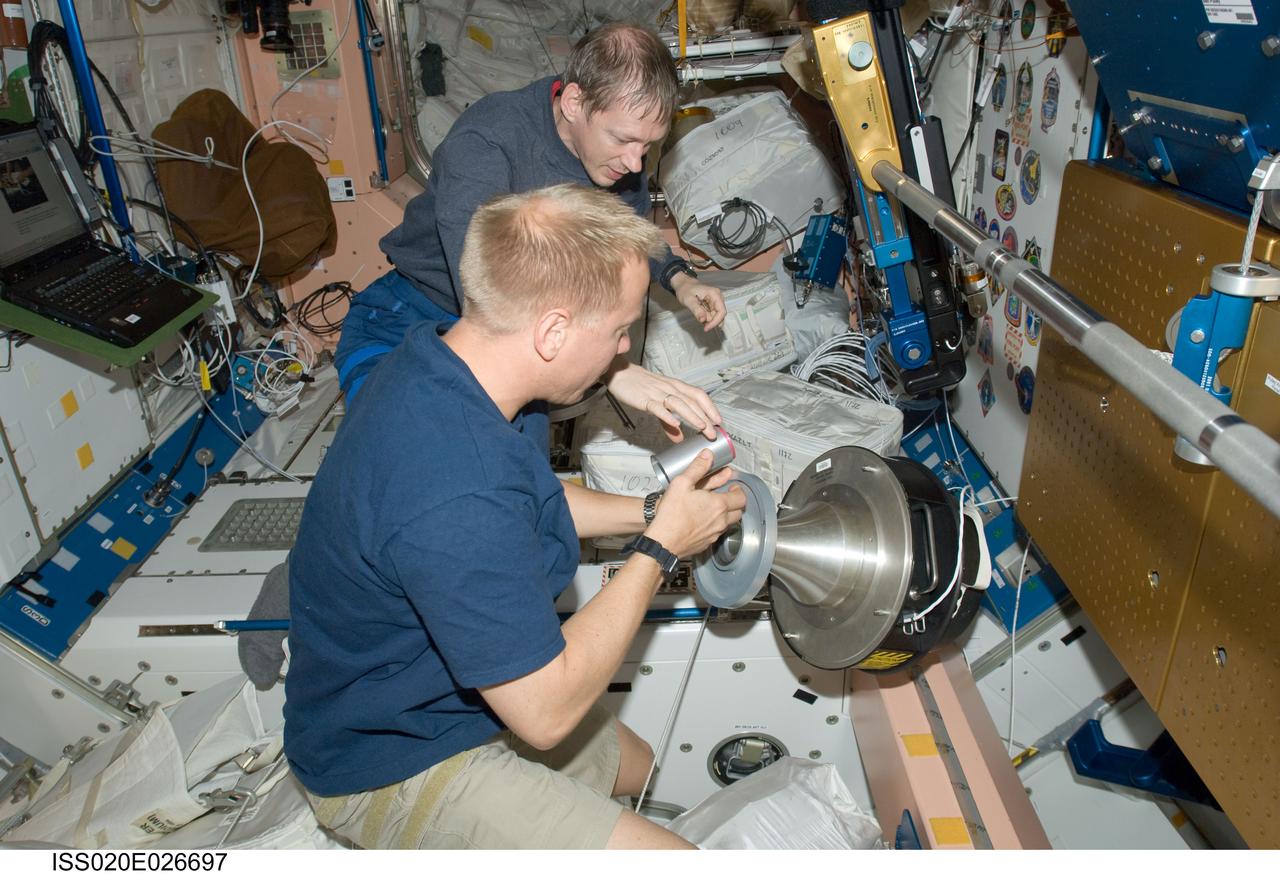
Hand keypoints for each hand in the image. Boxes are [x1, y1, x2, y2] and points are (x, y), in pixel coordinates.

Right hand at [604, 359, 719, 441]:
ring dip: (692, 416)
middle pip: (692, 402)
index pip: (698, 395)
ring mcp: (657, 393)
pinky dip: (667, 415)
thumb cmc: (640, 386)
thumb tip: (679, 438)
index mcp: (675, 387)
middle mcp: (670, 388)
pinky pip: (657, 407)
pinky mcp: (644, 398)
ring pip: (679, 403)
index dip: (710, 408)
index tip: (719, 421)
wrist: (620, 373)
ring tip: (702, 427)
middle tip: (714, 432)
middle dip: (705, 418)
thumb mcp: (657, 403)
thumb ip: (668, 422)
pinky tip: (674, 424)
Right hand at [646, 450, 745, 557]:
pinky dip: (715, 526)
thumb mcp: (682, 483)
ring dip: (726, 515)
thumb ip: (697, 468)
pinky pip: (717, 533)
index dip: (739, 490)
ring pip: (729, 523)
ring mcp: (714, 533)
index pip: (741, 497)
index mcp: (718, 504)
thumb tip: (707, 455)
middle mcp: (721, 520)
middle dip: (735, 503)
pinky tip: (703, 521)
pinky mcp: (707, 543)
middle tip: (727, 496)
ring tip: (715, 508)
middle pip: (739, 512)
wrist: (663, 541)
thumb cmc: (671, 514)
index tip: (733, 487)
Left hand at [671, 274, 726, 331]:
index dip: (716, 321)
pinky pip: (711, 315)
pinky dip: (705, 318)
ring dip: (707, 320)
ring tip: (697, 315)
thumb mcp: (688, 300)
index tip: (706, 328)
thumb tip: (703, 320)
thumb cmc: (685, 289)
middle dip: (711, 322)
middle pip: (720, 315)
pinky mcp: (712, 305)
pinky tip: (699, 314)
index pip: (721, 311)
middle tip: (700, 323)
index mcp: (715, 294)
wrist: (683, 284)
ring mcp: (715, 302)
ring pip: (716, 316)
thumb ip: (696, 310)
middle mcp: (718, 298)